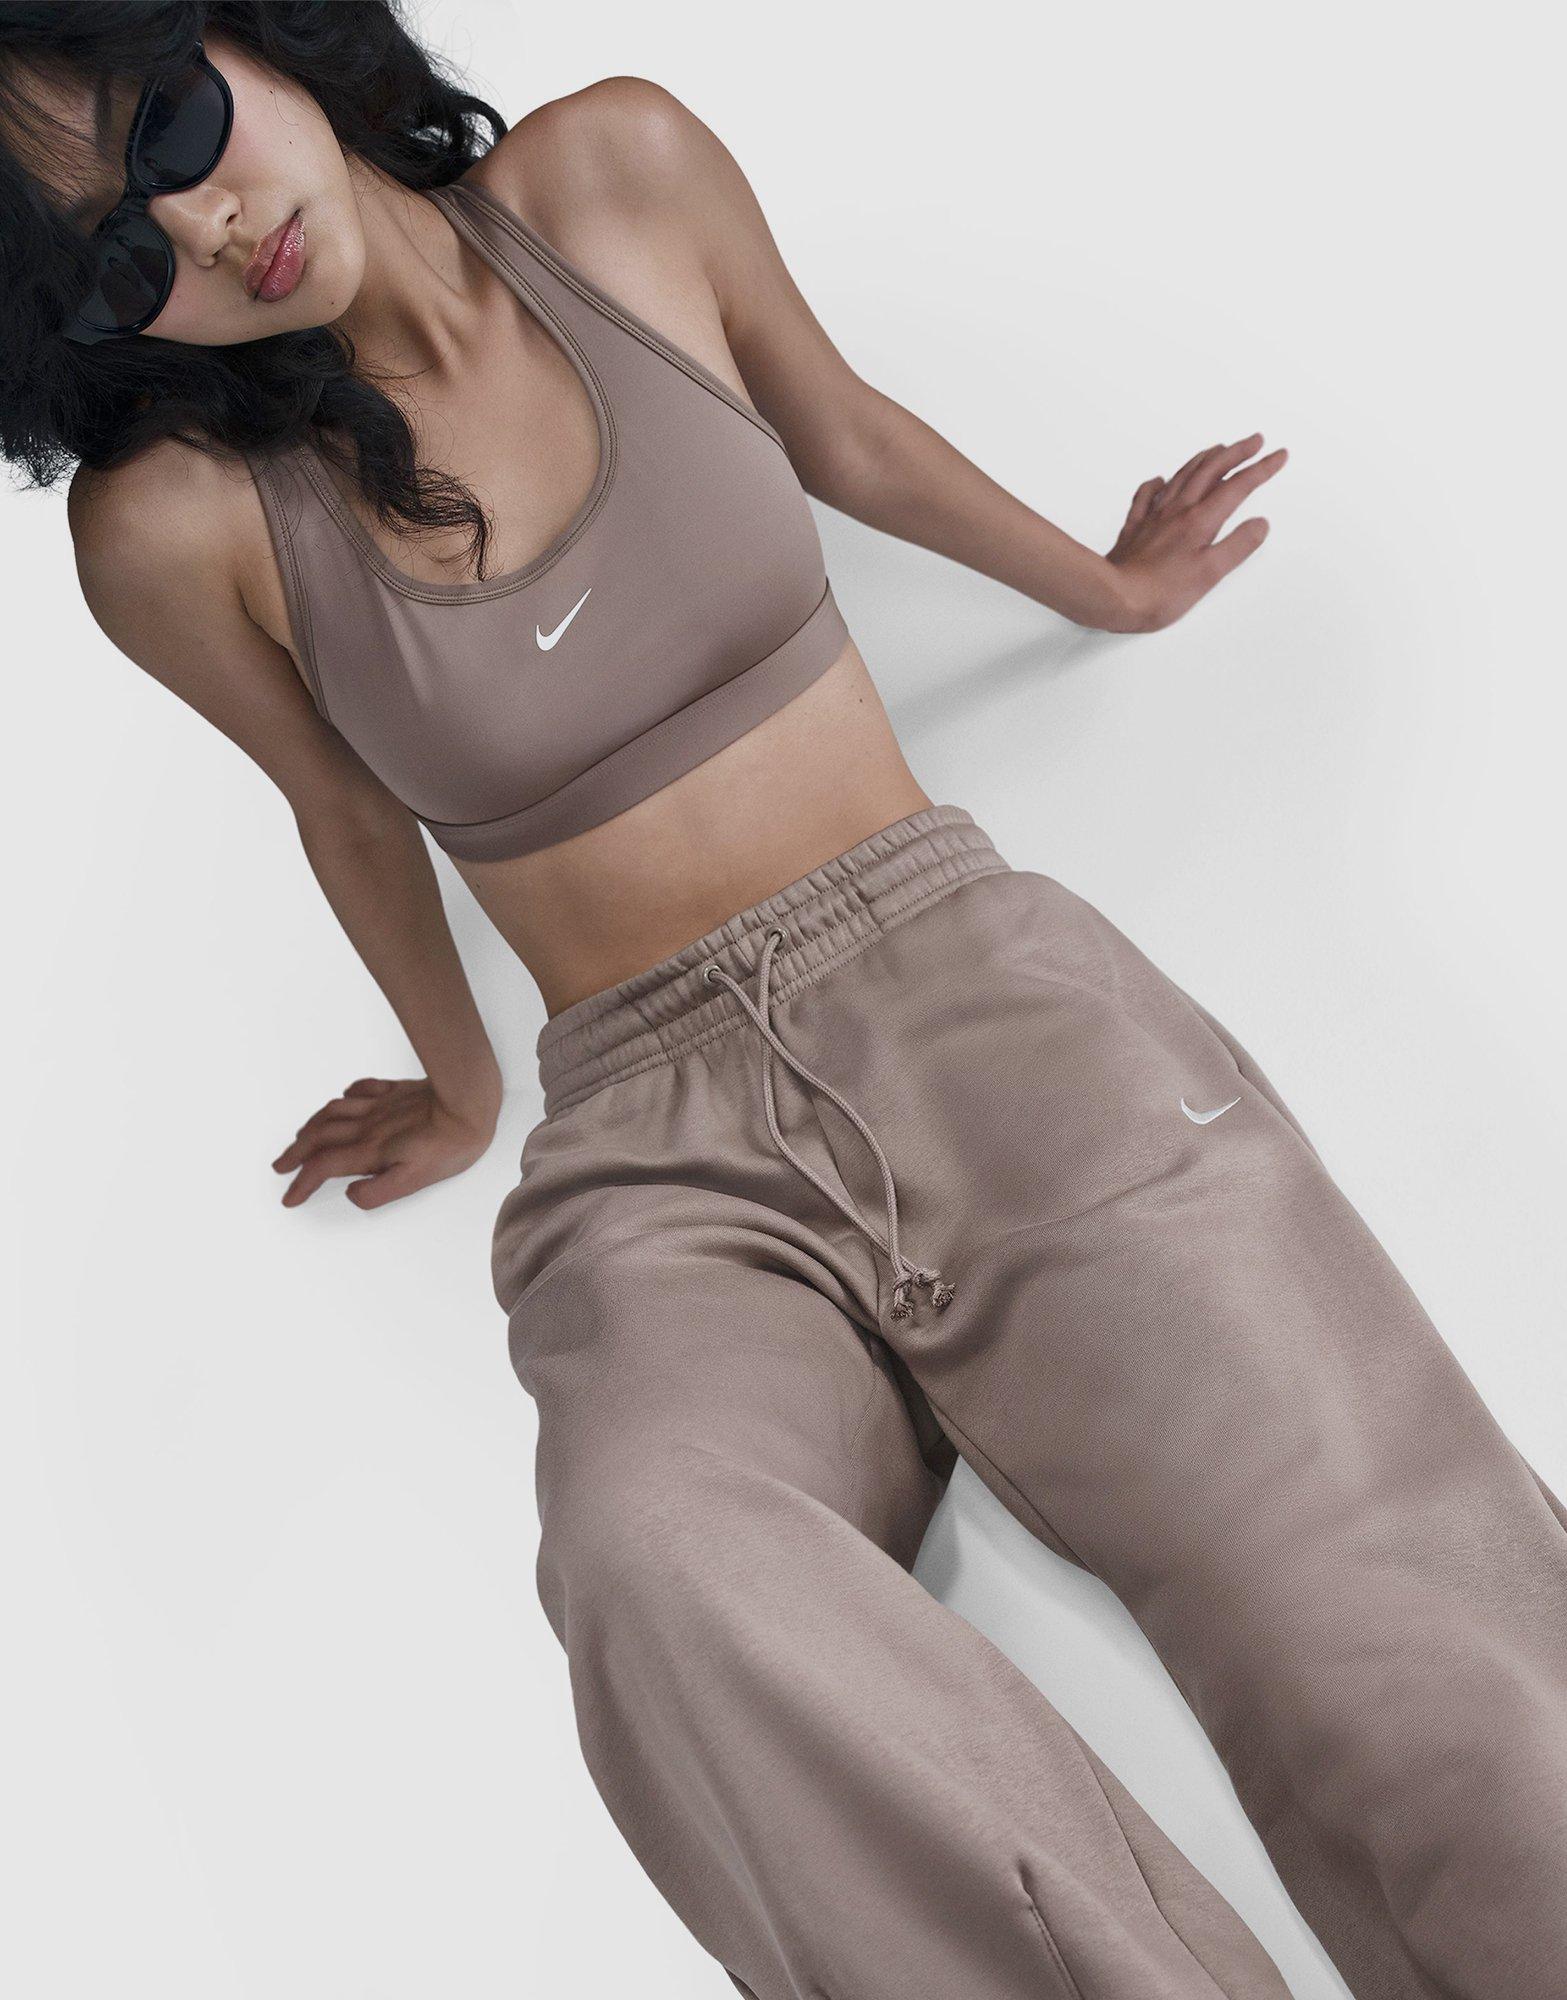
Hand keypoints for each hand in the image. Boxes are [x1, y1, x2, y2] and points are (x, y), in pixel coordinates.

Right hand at [271, 1075, 498, 1209]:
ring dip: (311, 1126)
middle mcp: (367, 1126)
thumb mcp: (416, 1181)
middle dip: (295, 1154)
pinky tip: (343, 1098)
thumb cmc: (450, 1144)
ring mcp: (380, 1105)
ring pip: (333, 1113)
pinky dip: (345, 1096)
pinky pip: (362, 1089)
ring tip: (300, 1137)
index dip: (302, 1185)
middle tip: (280, 1166)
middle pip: (318, 1138)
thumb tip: (350, 1194)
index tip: (290, 1198)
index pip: (323, 1168)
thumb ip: (378, 1191)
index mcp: (369, 1151)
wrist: (470, 1101)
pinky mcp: (397, 1090)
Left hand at [1105, 433, 1286, 631]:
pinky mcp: (1135, 528)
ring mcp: (1154, 517)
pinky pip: (1146, 496)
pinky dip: (1158, 483)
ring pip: (1182, 476)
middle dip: (1236, 452)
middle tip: (1254, 440)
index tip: (1279, 455)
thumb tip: (1260, 524)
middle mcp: (1177, 511)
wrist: (1112, 596)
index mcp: (1200, 520)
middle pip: (1211, 471)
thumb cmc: (1160, 592)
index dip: (1261, 469)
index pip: (1237, 487)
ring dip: (1204, 459)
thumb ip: (1238, 546)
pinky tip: (1160, 480)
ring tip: (1218, 448)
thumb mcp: (1210, 574)